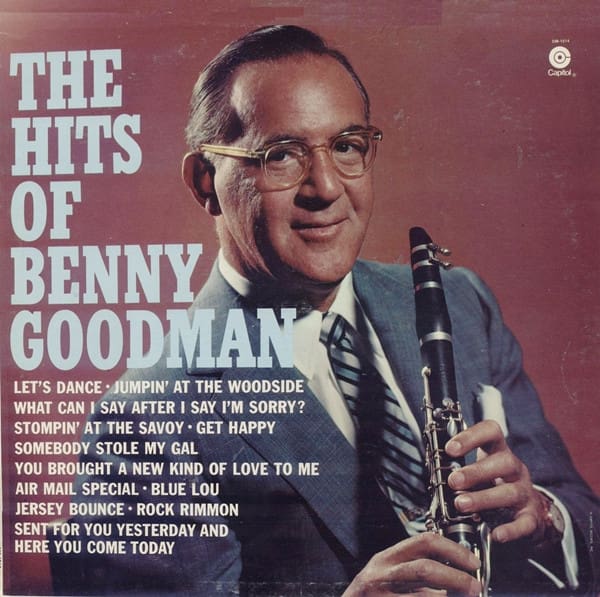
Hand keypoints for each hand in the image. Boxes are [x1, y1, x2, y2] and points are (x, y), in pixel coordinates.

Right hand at [342, 533, 481, 595]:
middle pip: (425, 568)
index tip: (472, 562)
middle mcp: (381, 574)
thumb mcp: (388, 576)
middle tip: (474, 587)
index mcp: (386, 559)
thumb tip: (455, 571)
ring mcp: (380, 595)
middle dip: (456, 578)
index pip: (424, 541)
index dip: (453, 550)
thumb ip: (414, 571)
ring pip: (424, 596)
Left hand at [445, 420, 546, 543]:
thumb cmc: (492, 485)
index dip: (471, 436)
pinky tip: (495, 534)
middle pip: (503, 462)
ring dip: (484, 498)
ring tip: (461, 505)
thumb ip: (459, 469)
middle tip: (453, 481)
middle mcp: (514, 468)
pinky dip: (510, 529)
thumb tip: (436, 473)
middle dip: (475, 472)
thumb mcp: (477, 472)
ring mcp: (525, 492)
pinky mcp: (531, 517)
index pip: (491, 432)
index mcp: (498, 451)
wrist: (526, 512)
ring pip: (510, 492)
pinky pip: (525, 522)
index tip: (450, 448)